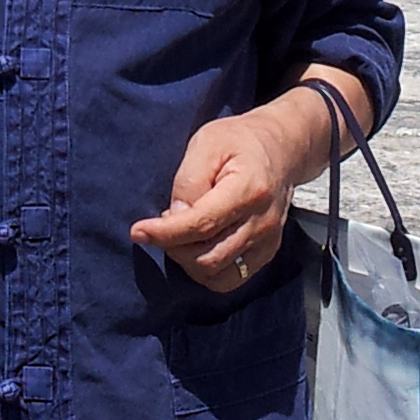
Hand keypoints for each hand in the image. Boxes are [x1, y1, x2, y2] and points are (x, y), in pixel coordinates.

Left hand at [131, 111, 300, 293]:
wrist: (282, 148)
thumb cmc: (239, 141)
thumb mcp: (207, 142)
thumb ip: (189, 180)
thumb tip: (174, 217)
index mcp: (248, 190)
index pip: (201, 224)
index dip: (165, 233)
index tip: (138, 231)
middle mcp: (262, 221)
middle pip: (208, 257)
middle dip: (174, 248)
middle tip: (160, 226)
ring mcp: (268, 241)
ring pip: (218, 275)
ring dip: (188, 262)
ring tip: (178, 237)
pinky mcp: (267, 252)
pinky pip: (232, 278)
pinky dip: (207, 271)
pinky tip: (196, 247)